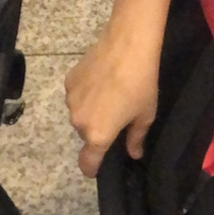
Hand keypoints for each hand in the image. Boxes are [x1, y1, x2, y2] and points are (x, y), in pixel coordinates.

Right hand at [64, 29, 159, 177]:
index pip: (87, 162)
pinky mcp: (68, 81)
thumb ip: (136, 138)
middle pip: (86, 134)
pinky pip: (76, 94)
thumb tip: (134, 154)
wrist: (127, 45)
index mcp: (98, 135)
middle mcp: (79, 122)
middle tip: (116, 114)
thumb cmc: (141, 83)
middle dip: (98, 129)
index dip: (91, 168)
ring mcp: (70, 100)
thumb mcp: (145, 114)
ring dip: (91, 110)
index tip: (95, 169)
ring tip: (110, 93)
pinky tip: (101, 79)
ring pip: (80, 113)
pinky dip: (86, 92)